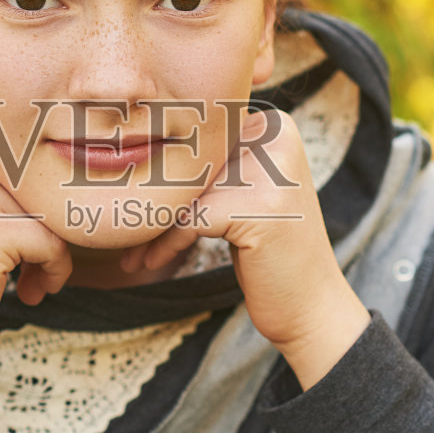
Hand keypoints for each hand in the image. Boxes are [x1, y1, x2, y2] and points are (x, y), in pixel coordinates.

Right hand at [0, 129, 72, 431]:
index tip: (15, 239)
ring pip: (49, 210)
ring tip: (30, 282)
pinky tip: (31, 293)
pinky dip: (56, 270)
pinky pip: (54, 242)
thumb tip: (60, 153)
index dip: (27, 199)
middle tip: (30, 266)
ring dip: (49, 249)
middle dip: (42, 224)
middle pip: (35, 180)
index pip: (17, 155)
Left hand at [123, 109, 369, 388]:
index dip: (165, 170)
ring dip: (151, 226)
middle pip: (191, 163)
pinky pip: (187, 220)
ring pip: (184, 191)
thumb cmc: (269, 251)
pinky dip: (165, 243)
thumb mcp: (246, 192)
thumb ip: (214, 162)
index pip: (199, 137)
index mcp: (275, 126)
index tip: (131, 198)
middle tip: (122, 228)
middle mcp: (276, 140)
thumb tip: (143, 142)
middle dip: (153, 201)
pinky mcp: (256, 210)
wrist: (311, 306)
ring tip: (132, 253)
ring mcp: (270, 174)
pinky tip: (151, 263)